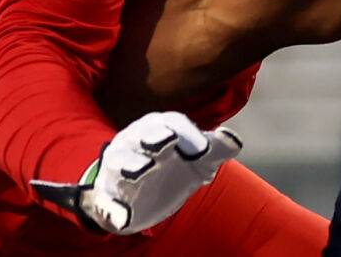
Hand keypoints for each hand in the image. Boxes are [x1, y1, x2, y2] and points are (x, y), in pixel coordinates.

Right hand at [30, 112, 240, 234]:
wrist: (141, 194)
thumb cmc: (172, 165)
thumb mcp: (198, 159)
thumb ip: (216, 149)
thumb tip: (234, 140)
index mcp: (159, 127)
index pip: (173, 122)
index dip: (188, 134)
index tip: (203, 150)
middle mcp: (134, 141)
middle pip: (142, 133)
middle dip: (154, 135)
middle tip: (165, 140)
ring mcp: (118, 167)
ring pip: (120, 161)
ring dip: (130, 164)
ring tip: (142, 170)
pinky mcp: (107, 196)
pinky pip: (106, 202)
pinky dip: (113, 209)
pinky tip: (123, 218)